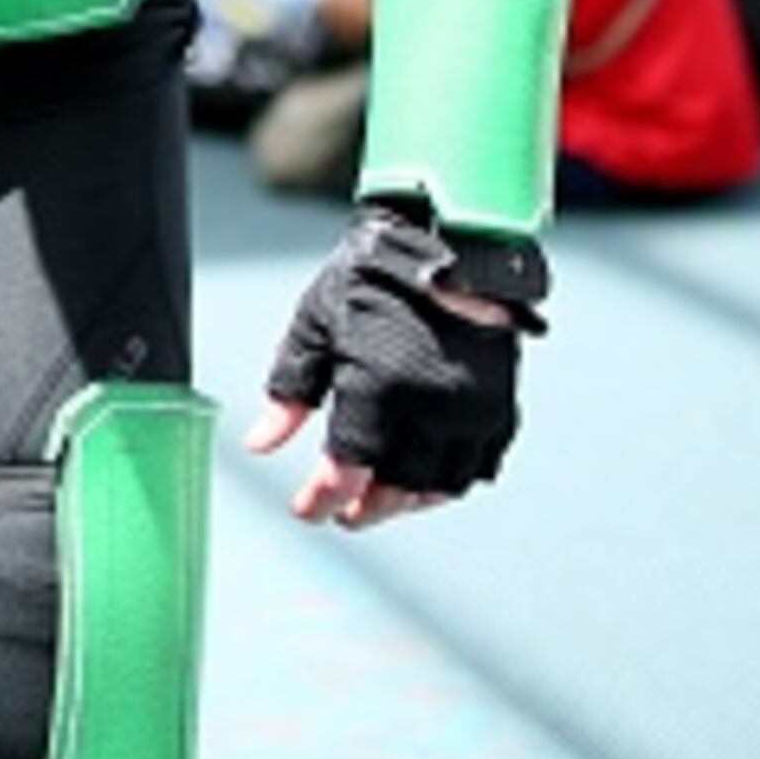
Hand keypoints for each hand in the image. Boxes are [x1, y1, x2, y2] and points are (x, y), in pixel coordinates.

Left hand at [244, 203, 533, 527]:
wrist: (453, 246)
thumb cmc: (376, 279)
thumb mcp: (316, 325)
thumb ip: (289, 389)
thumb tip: (260, 443)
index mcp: (377, 388)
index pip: (345, 473)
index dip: (320, 502)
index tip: (306, 510)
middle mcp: (429, 408)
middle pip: (394, 491)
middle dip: (363, 509)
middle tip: (344, 512)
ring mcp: (470, 411)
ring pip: (438, 487)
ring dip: (406, 501)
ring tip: (381, 496)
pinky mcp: (499, 406)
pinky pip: (477, 467)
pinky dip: (448, 482)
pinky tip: (425, 476)